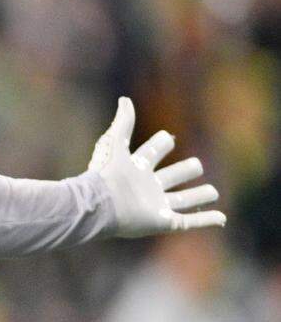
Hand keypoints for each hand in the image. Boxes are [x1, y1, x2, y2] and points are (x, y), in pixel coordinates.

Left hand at [89, 97, 223, 237]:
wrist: (99, 204)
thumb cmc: (105, 174)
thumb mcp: (114, 143)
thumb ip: (123, 122)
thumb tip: (125, 99)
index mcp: (136, 167)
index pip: (154, 151)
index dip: (161, 143)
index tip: (168, 138)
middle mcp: (148, 186)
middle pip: (173, 176)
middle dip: (185, 170)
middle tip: (196, 164)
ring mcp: (157, 206)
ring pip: (183, 200)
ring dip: (198, 196)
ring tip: (213, 191)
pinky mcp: (163, 223)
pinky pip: (189, 222)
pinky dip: (206, 220)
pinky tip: (221, 218)